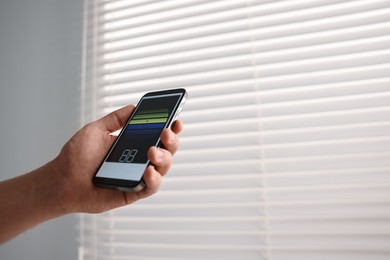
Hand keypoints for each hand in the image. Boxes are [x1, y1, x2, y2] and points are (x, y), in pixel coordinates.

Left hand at [52, 104, 182, 213]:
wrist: (61, 180)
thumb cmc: (76, 157)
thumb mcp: (95, 130)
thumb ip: (115, 119)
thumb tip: (133, 107)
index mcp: (133, 144)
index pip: (158, 135)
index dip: (170, 128)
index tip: (175, 120)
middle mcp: (139, 159)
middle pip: (166, 150)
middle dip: (171, 140)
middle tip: (165, 133)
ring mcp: (137, 176)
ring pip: (163, 168)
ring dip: (164, 158)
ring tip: (151, 152)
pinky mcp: (133, 192)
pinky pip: (151, 188)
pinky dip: (154, 180)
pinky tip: (149, 172)